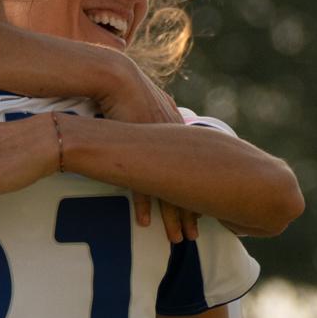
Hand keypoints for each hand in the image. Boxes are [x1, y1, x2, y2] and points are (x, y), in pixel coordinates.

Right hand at [85, 65, 195, 240]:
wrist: (114, 78)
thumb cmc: (126, 89)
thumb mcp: (146, 107)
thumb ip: (153, 123)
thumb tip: (152, 132)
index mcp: (177, 132)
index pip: (193, 171)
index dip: (197, 194)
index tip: (202, 213)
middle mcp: (173, 145)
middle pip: (189, 187)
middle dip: (193, 213)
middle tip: (196, 235)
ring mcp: (156, 152)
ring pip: (171, 193)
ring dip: (174, 218)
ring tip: (181, 239)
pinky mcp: (134, 156)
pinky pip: (143, 187)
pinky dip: (146, 207)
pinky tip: (146, 224)